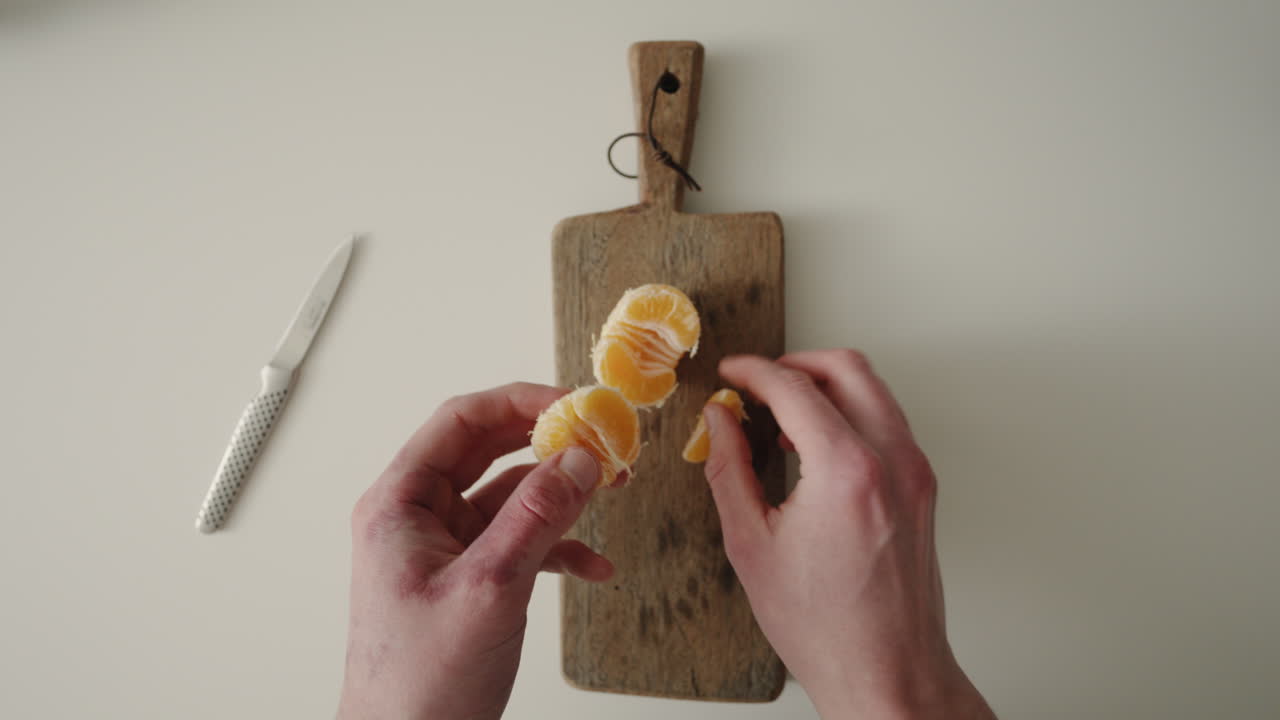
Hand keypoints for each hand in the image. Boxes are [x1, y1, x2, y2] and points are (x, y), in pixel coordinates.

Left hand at [338, 383, 611, 719]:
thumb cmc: (419, 683)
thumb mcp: (489, 588)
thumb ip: (536, 517)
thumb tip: (579, 458)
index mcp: (401, 505)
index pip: (460, 422)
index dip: (519, 402)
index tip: (574, 405)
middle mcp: (419, 518)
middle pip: (488, 450)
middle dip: (549, 444)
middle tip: (601, 440)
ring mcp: (444, 549)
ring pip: (510, 496)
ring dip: (562, 494)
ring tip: (612, 490)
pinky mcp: (469, 579)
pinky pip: (519, 541)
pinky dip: (559, 546)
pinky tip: (595, 565)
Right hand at [702, 351, 993, 718]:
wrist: (888, 672)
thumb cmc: (824, 626)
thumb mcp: (752, 545)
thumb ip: (731, 469)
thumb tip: (719, 421)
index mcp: (846, 471)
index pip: (795, 388)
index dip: (753, 372)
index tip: (730, 374)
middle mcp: (892, 461)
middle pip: (847, 369)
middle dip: (796, 364)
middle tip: (757, 383)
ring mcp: (916, 473)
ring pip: (874, 391)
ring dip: (826, 387)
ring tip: (782, 416)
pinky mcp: (923, 489)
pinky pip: (888, 423)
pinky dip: (850, 415)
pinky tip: (815, 445)